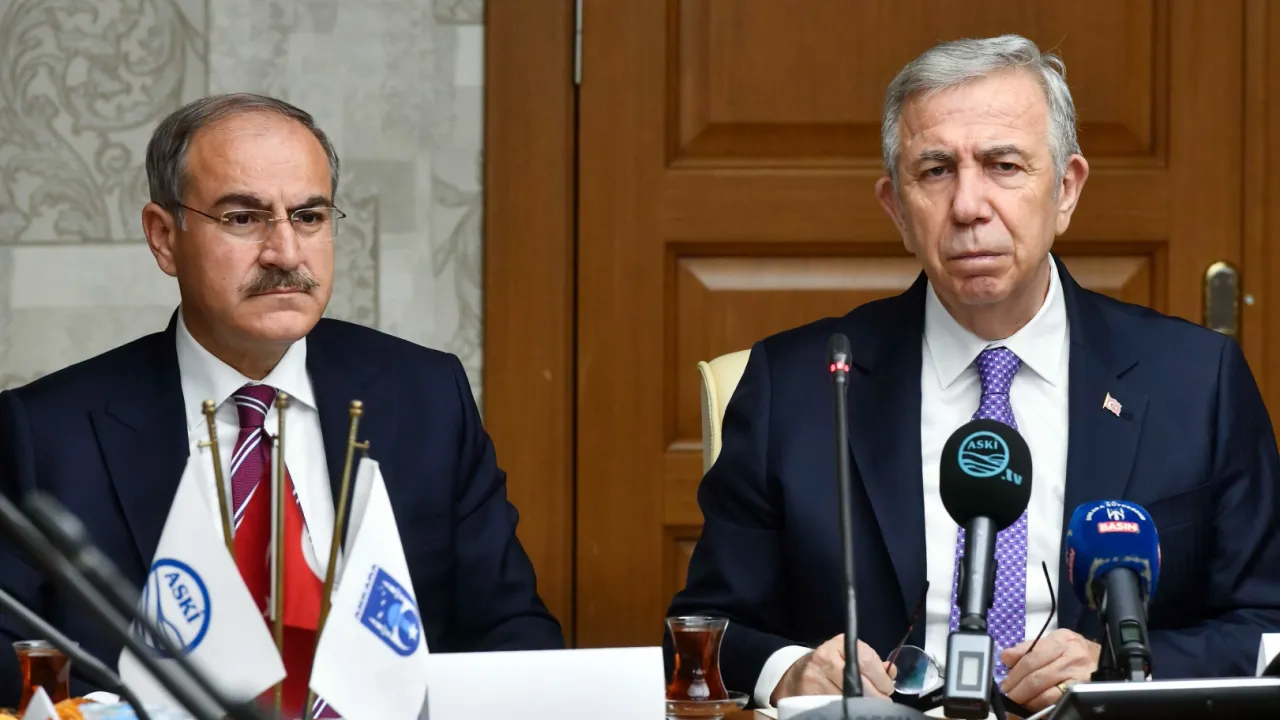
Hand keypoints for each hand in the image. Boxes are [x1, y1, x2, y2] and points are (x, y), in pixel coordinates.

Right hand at [771, 635, 895, 704]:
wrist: (797, 674)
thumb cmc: (830, 664)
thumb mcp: (849, 655)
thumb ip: (872, 663)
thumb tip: (891, 674)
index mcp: (841, 644)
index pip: (868, 662)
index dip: (882, 679)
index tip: (887, 689)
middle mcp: (827, 657)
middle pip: (860, 683)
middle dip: (876, 696)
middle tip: (881, 702)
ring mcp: (816, 677)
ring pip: (849, 698)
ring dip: (862, 706)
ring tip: (866, 706)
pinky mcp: (809, 694)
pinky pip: (835, 707)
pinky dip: (846, 710)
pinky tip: (850, 709)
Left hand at [1000, 629, 1100, 711]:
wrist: (1101, 658)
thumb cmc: (1071, 650)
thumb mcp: (1050, 641)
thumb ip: (1026, 648)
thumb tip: (1005, 657)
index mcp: (1060, 640)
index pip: (1030, 658)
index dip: (1014, 675)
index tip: (1004, 685)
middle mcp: (1072, 656)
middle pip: (1037, 677)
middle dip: (1018, 691)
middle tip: (1008, 698)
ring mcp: (1080, 675)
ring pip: (1047, 693)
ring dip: (1029, 702)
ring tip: (1018, 705)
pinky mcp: (1084, 690)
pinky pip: (1059, 702)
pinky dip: (1044, 707)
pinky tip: (1035, 708)